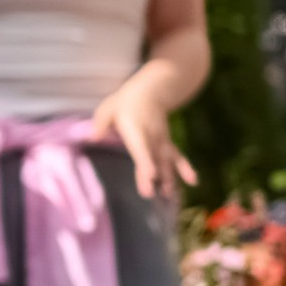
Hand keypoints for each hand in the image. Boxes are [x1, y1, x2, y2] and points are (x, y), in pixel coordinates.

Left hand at [90, 71, 194, 204]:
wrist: (153, 89)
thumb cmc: (126, 101)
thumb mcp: (109, 107)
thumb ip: (100, 123)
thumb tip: (92, 138)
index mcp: (136, 129)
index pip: (141, 148)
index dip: (145, 162)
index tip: (150, 176)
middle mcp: (152, 136)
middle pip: (154, 159)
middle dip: (154, 176)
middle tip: (149, 195)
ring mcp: (161, 140)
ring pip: (166, 161)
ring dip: (168, 178)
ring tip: (168, 196)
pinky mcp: (166, 143)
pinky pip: (176, 157)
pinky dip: (184, 169)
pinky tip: (193, 181)